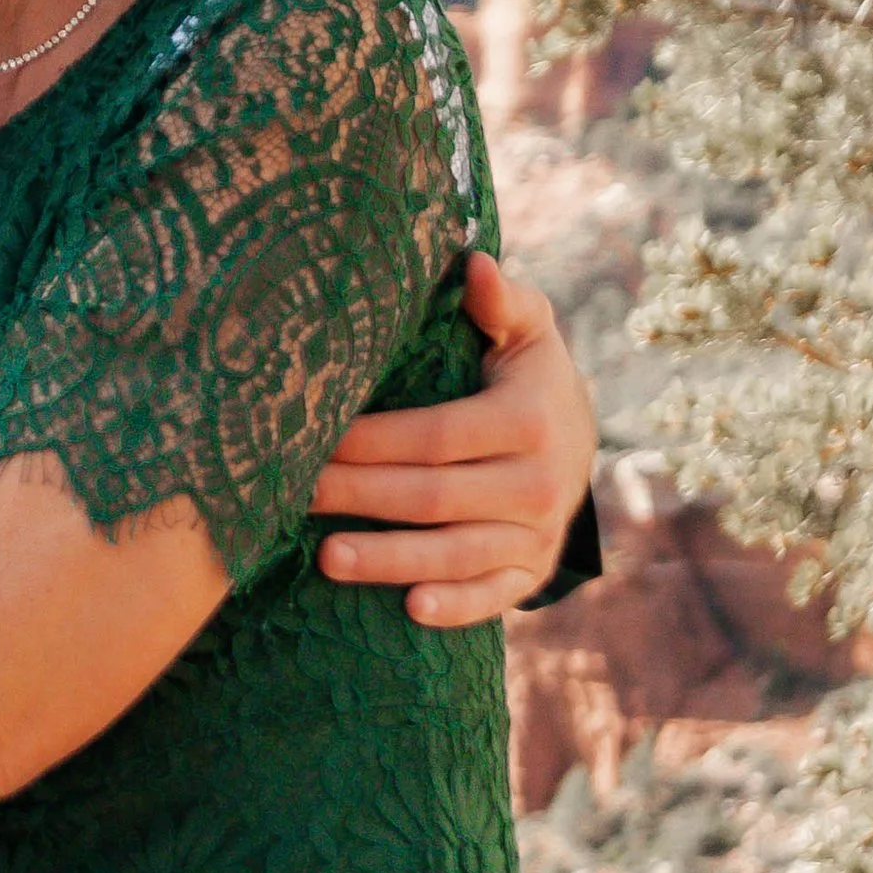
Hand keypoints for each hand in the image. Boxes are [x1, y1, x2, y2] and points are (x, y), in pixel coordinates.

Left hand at [310, 250, 595, 629]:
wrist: (580, 437)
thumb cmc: (527, 372)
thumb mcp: (525, 329)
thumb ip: (501, 300)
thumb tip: (472, 262)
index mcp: (530, 420)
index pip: (437, 436)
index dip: (373, 441)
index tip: (313, 437)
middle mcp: (539, 483)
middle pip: (434, 497)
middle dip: (359, 496)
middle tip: (292, 494)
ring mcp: (537, 534)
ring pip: (456, 554)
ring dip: (391, 561)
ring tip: (327, 558)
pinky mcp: (532, 570)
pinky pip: (494, 595)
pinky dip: (456, 606)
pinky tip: (410, 610)